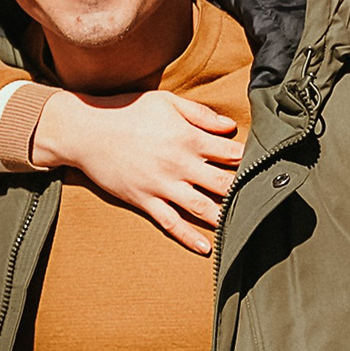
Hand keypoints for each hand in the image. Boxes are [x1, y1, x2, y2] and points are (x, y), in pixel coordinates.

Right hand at [30, 90, 243, 253]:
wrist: (86, 131)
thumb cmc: (127, 111)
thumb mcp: (166, 102)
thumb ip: (200, 114)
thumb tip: (229, 127)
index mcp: (187, 138)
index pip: (228, 152)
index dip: (248, 158)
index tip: (264, 165)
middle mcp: (178, 164)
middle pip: (221, 183)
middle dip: (243, 191)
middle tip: (262, 199)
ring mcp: (161, 185)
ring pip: (200, 207)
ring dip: (223, 218)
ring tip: (243, 227)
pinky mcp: (144, 201)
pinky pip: (171, 223)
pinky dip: (189, 237)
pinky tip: (206, 248)